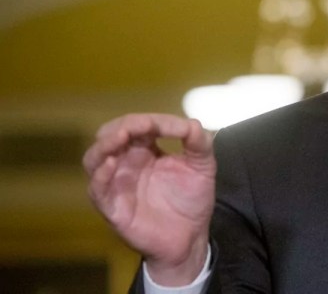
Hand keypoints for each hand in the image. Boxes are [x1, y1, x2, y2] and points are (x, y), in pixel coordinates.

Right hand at [83, 114, 215, 284]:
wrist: (191, 237)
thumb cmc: (192, 199)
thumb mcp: (203, 164)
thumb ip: (199, 141)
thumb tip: (189, 122)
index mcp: (147, 149)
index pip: (137, 125)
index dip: (146, 120)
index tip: (161, 125)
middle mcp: (127, 162)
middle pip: (110, 135)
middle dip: (122, 126)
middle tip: (135, 126)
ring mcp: (116, 183)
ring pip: (94, 158)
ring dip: (104, 145)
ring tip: (119, 138)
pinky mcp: (112, 207)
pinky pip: (97, 189)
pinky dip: (100, 174)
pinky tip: (111, 164)